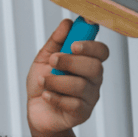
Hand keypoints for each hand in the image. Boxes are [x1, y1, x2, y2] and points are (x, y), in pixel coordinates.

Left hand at [26, 19, 107, 136]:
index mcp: (87, 62)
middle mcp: (93, 79)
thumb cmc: (43, 84)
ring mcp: (89, 97)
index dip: (91, 46)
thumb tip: (66, 23)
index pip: (101, 51)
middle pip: (94, 67)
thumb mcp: (44, 59)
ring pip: (81, 86)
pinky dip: (55, 98)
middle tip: (53, 62)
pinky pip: (73, 104)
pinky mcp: (82, 113)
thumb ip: (56, 41)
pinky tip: (46, 96)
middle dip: (71, 62)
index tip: (74, 44)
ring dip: (57, 81)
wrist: (36, 112)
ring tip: (43, 82)